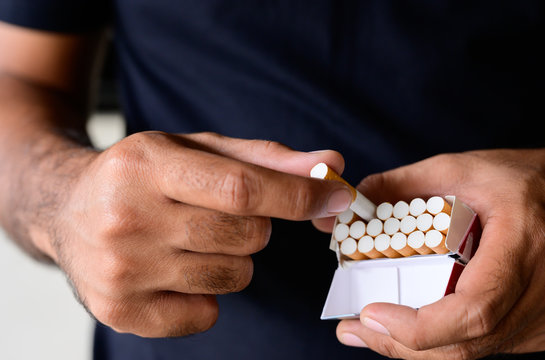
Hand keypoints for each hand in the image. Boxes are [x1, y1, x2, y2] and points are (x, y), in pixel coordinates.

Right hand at [38, 131, 352, 336]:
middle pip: (246, 236)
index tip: (335, 197)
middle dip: (256, 225)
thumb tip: (331, 166)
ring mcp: (121, 271)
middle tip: (222, 213)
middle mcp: (127, 219)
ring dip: (233, 258)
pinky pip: (207, 314)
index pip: (241, 189)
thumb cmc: (144, 175)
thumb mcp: (196, 150)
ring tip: (193, 238)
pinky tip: (176, 270)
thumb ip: (266, 158)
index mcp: (147, 167)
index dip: (298, 196)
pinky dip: (207, 294)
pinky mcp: (121, 311)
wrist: (66, 210)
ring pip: (235, 277)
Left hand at [333, 149, 544, 358]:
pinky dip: (439, 343)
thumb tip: (356, 201)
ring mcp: (539, 319)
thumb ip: (404, 183)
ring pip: (471, 352)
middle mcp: (536, 293)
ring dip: (413, 349)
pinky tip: (405, 329)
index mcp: (520, 247)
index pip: (474, 309)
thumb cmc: (521, 180)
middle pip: (465, 343)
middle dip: (399, 343)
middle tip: (351, 328)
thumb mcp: (461, 169)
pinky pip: (482, 346)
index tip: (370, 314)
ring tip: (366, 331)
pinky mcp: (533, 328)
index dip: (419, 325)